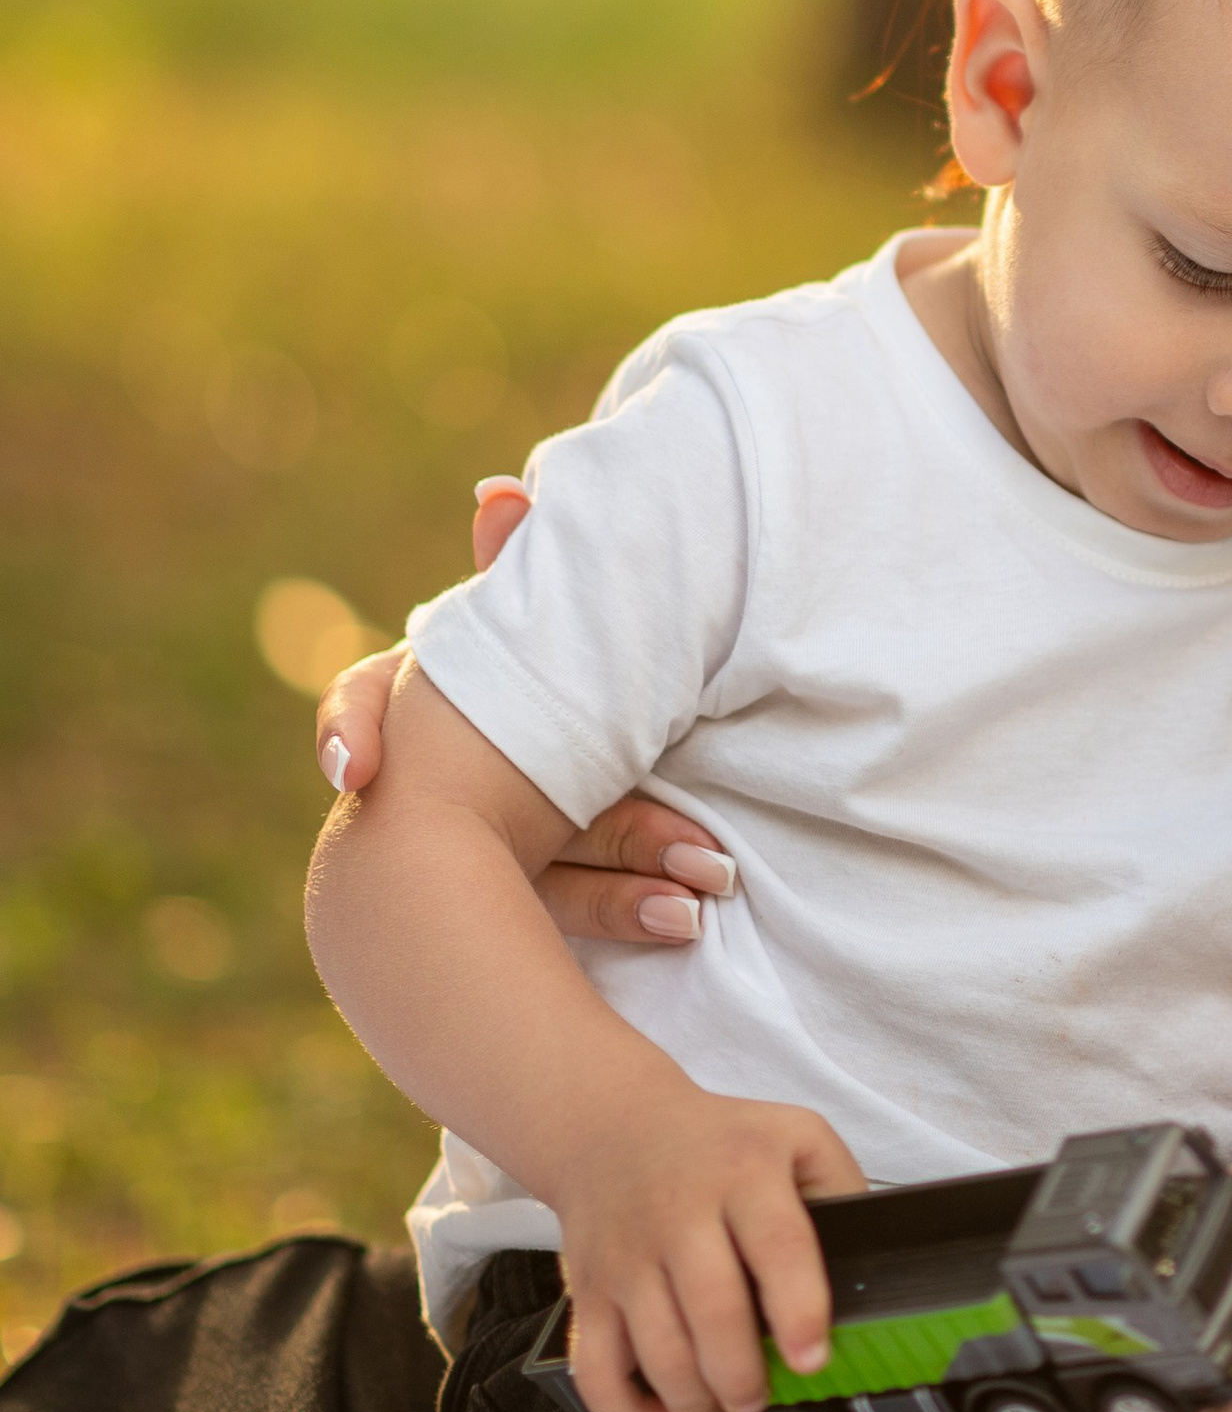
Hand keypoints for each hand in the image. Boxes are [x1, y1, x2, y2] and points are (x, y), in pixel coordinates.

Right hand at [313, 485, 734, 945]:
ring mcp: (472, 861)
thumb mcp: (519, 635)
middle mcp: (433, 793)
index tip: (359, 773)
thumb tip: (501, 491)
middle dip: (594, 833)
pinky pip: (564, 917)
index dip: (352, 735)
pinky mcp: (512, 907)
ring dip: (625, 883)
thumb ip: (513, 569)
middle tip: (683, 847)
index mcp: (419, 708)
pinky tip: (684, 920)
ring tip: (700, 893)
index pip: (364, 707)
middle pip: (487, 819)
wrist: (553, 776)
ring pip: (540, 873)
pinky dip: (627, 914)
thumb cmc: (515, 691)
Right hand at [551, 1082, 863, 1411]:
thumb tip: (871, 1267)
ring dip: (693, 1402)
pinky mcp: (589, 1289)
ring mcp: (629, 1254)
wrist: (612, 1126)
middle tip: (760, 1396)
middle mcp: (681, 1212)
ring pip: (658, 1350)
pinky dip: (624, 1411)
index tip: (811, 1358)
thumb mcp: (795, 1135)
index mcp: (745, 1172)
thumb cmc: (717, 1142)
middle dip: (744, 1376)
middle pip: (714, 1311)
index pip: (778, 1245)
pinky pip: (595, 1368)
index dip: (799, 1311)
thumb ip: (841, 1191)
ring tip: (718, 1410)